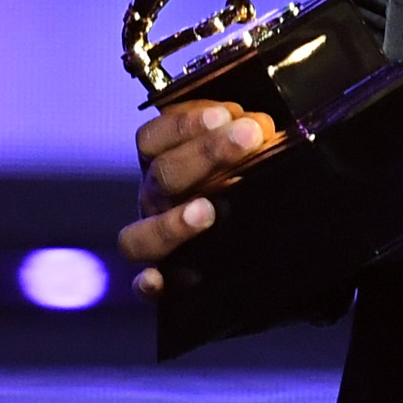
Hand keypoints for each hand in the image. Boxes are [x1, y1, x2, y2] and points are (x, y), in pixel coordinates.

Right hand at [116, 99, 278, 296]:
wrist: (264, 237)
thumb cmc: (247, 177)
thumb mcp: (246, 148)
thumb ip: (248, 134)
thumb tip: (261, 127)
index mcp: (163, 161)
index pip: (153, 137)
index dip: (184, 123)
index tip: (224, 114)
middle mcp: (155, 199)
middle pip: (163, 175)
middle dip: (206, 153)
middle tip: (248, 138)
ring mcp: (157, 241)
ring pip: (138, 237)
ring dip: (169, 224)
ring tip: (207, 212)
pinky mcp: (166, 281)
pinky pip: (143, 288)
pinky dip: (148, 284)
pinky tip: (159, 280)